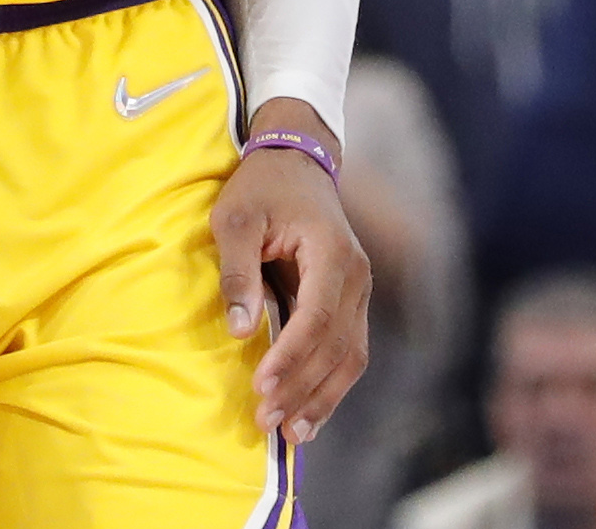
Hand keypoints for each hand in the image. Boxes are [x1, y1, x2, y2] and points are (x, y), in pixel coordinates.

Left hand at [214, 104, 370, 440]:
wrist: (296, 162)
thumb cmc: (261, 189)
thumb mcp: (235, 219)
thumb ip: (238, 273)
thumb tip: (241, 331)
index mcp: (333, 253)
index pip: (318, 317)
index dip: (291, 356)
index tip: (260, 386)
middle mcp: (357, 278)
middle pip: (337, 346)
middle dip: (302, 388)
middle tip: (266, 420)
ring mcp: (360, 293)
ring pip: (351, 358)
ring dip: (322, 398)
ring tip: (292, 434)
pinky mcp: (352, 304)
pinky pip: (348, 353)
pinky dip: (331, 387)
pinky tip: (309, 416)